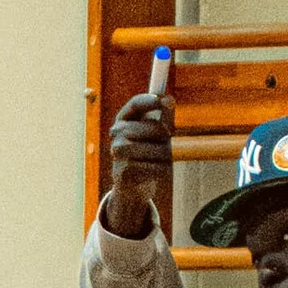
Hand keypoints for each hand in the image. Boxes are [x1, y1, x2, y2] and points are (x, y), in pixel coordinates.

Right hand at [102, 90, 171, 235]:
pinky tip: (157, 172)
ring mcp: (117, 152)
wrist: (132, 187)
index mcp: (125, 119)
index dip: (148, 101)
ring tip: (163, 159)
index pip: (135, 105)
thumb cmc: (147, 154)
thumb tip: (170, 100)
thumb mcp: (157, 135)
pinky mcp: (122, 171)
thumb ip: (164, 117)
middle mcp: (117, 133)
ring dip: (163, 155)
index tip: (164, 100)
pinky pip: (151, 167)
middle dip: (162, 134)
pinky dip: (160, 170)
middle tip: (168, 138)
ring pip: (151, 149)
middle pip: (148, 127)